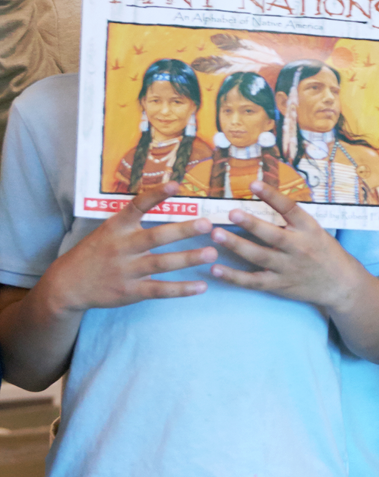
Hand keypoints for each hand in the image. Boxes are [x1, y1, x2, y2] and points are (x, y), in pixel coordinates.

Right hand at [47, 180, 214, 312]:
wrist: (67, 285)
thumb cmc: (97, 251)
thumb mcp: (109, 229)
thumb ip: (134, 219)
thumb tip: (167, 196)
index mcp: (117, 227)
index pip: (137, 206)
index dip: (156, 195)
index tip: (176, 184)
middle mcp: (123, 247)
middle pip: (156, 237)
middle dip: (182, 230)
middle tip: (207, 224)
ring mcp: (127, 271)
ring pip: (161, 264)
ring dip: (188, 258)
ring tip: (212, 252)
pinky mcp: (131, 291)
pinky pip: (159, 290)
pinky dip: (181, 289)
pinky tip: (201, 287)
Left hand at [209, 180, 358, 311]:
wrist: (339, 284)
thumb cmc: (325, 252)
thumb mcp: (316, 231)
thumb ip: (293, 221)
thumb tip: (264, 201)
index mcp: (309, 229)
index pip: (290, 208)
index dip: (272, 196)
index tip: (254, 183)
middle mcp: (299, 247)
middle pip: (273, 234)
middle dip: (251, 224)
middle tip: (232, 212)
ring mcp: (288, 268)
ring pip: (259, 257)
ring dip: (237, 245)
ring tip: (216, 234)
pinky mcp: (278, 285)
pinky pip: (253, 281)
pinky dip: (233, 277)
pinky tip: (216, 269)